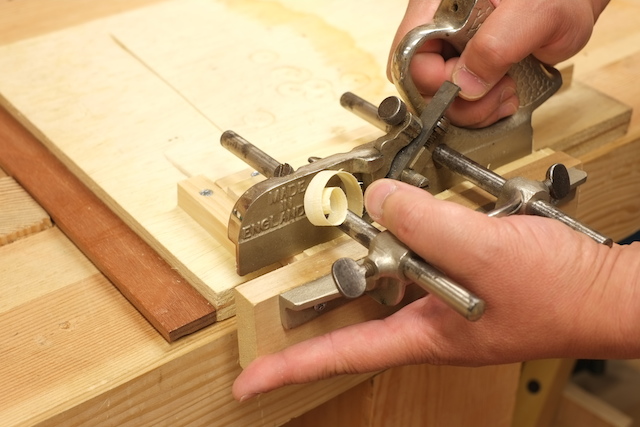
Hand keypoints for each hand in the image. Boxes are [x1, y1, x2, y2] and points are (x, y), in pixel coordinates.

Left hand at [233, 179, 638, 400]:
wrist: (606, 288)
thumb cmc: (561, 293)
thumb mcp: (483, 253)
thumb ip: (426, 225)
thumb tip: (380, 199)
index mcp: (425, 334)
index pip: (342, 354)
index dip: (290, 368)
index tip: (250, 382)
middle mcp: (428, 320)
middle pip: (359, 308)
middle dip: (325, 288)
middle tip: (282, 282)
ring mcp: (445, 299)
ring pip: (390, 271)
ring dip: (374, 245)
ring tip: (362, 219)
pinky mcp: (462, 273)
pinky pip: (420, 250)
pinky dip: (409, 228)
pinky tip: (406, 207)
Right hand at [389, 0, 608, 126]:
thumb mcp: (535, 14)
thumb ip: (495, 46)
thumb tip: (464, 85)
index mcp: (439, 4)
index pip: (409, 56)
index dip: (435, 81)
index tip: (469, 88)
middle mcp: (438, 25)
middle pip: (420, 81)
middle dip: (457, 101)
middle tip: (494, 93)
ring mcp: (450, 47)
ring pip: (439, 95)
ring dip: (472, 108)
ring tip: (505, 91)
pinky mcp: (466, 63)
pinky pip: (459, 97)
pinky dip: (480, 107)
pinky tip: (503, 95)